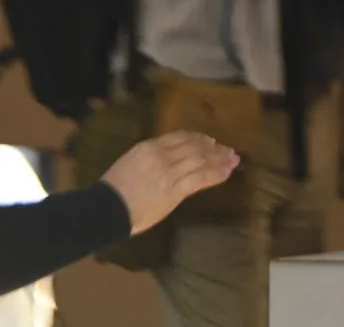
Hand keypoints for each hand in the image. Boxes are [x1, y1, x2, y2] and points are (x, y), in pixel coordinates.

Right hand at [101, 131, 239, 235]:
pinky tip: (226, 172)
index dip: (198, 138)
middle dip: (214, 148)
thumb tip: (169, 157)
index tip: (209, 140)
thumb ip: (150, 158)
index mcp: (148, 147)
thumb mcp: (130, 162)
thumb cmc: (113, 190)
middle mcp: (162, 156)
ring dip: (220, 159)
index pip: (180, 137)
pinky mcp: (175, 190)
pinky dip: (216, 174)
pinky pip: (201, 178)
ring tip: (232, 160)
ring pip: (201, 161)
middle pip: (195, 147)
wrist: (106, 209)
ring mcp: (170, 172)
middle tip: (227, 150)